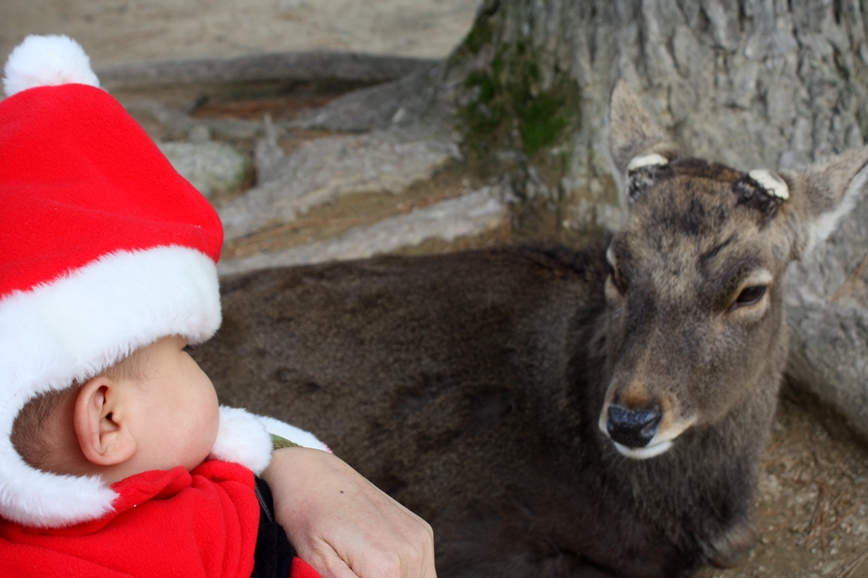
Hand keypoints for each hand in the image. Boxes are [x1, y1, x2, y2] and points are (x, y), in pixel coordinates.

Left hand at [262, 447, 436, 577]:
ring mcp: (420, 539)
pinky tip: (376, 561)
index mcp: (385, 567)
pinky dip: (403, 573)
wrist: (315, 474)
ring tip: (362, 565)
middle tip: (350, 568)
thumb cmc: (307, 517)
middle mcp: (411, 552)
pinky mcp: (422, 531)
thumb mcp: (315, 561)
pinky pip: (421, 569)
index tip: (345, 572)